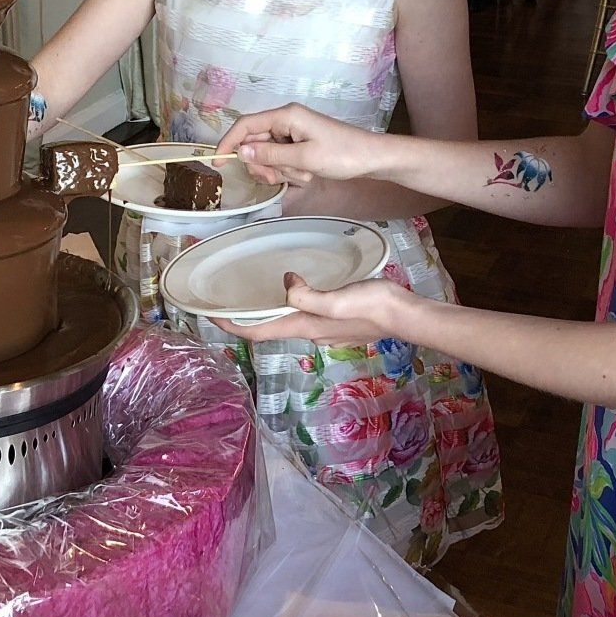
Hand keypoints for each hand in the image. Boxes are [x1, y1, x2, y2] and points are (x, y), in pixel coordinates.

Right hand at [216, 104, 388, 186]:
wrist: (372, 158)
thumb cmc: (342, 154)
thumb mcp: (304, 158)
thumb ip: (270, 155)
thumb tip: (240, 152)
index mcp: (285, 116)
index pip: (245, 125)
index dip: (228, 142)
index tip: (217, 163)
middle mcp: (286, 120)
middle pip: (255, 143)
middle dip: (263, 164)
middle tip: (279, 177)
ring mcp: (293, 132)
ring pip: (268, 155)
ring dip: (280, 170)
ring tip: (303, 173)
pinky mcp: (300, 143)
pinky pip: (282, 159)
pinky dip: (290, 170)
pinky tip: (308, 173)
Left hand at [216, 275, 418, 346]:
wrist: (405, 315)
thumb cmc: (371, 306)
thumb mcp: (336, 299)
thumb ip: (306, 295)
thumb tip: (284, 284)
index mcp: (305, 327)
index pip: (258, 333)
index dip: (231, 326)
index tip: (209, 315)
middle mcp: (310, 332)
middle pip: (268, 329)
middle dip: (245, 319)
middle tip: (226, 301)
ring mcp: (324, 329)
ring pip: (286, 322)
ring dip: (266, 312)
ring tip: (254, 293)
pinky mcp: (336, 322)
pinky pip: (303, 315)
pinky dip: (288, 306)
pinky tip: (296, 290)